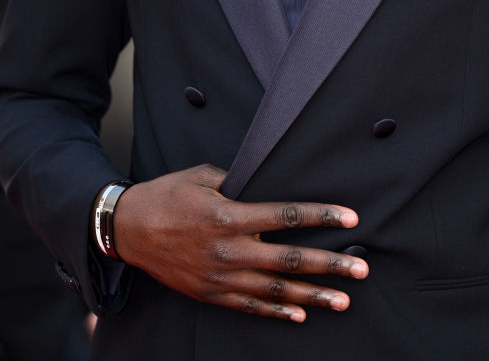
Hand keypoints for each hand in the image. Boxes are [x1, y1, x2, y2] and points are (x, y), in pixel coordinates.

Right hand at [110, 163, 367, 321]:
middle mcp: (230, 250)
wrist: (128, 229)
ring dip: (313, 295)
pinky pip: (251, 306)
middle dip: (330, 264)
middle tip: (361, 268)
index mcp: (230, 215)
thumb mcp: (202, 175)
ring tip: (343, 299)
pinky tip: (301, 314)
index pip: (287, 216)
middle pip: (291, 259)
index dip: (321, 216)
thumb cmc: (167, 195)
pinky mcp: (211, 294)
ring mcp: (221, 277)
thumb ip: (237, 181)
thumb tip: (265, 184)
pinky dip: (278, 311)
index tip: (350, 218)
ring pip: (276, 289)